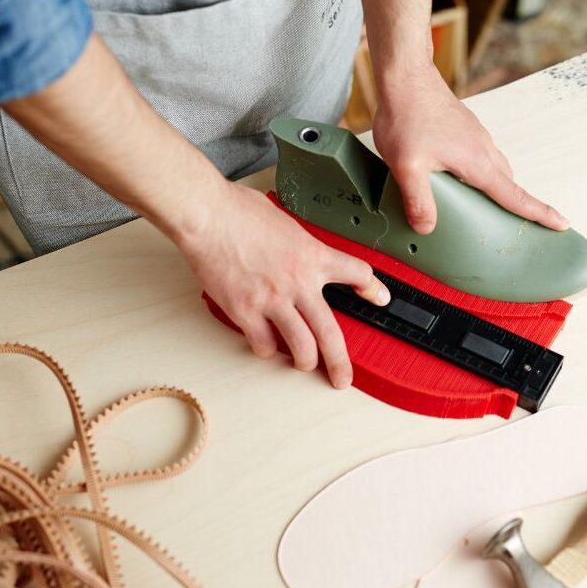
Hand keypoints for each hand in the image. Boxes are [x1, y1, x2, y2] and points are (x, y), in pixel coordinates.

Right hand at [178, 183, 388, 387]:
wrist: (206, 214)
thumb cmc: (238, 209)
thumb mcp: (284, 221)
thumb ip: (297, 242)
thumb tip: (296, 249)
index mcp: (312, 255)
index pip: (357, 273)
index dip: (372, 288)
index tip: (380, 297)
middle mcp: (298, 282)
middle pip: (331, 333)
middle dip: (340, 362)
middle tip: (342, 377)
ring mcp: (272, 300)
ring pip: (300, 347)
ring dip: (304, 361)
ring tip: (303, 363)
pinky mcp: (245, 311)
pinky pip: (263, 344)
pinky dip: (266, 349)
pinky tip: (265, 345)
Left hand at [372, 64, 568, 234]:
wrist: (407, 76)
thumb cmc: (407, 117)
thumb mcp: (406, 166)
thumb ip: (418, 200)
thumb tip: (427, 228)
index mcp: (477, 162)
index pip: (516, 196)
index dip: (540, 213)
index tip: (562, 223)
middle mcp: (483, 149)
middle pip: (508, 185)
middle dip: (516, 206)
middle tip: (509, 227)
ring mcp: (476, 137)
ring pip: (495, 170)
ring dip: (493, 189)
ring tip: (476, 207)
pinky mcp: (466, 130)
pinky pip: (482, 157)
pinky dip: (479, 173)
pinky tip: (455, 177)